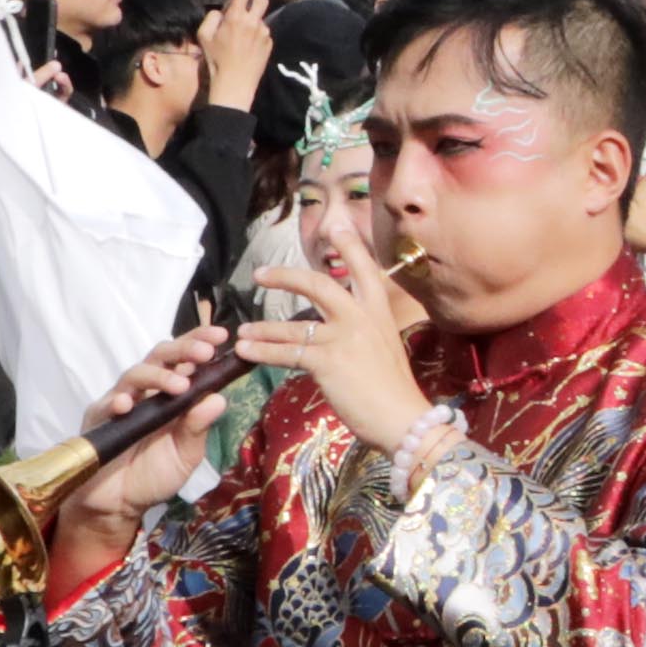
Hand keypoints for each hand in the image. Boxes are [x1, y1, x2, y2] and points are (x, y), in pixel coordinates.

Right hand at [54, 317, 248, 550]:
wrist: (120, 504)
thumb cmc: (155, 474)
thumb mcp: (186, 454)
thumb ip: (199, 428)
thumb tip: (219, 398)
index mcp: (171, 395)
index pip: (184, 360)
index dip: (199, 343)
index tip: (221, 336)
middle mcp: (147, 392)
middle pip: (160, 357)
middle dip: (183, 350)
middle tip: (204, 352)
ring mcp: (121, 401)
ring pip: (135, 374)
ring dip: (158, 376)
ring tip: (179, 386)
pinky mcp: (98, 418)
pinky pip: (105, 404)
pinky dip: (117, 401)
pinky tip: (127, 405)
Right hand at [199, 0, 273, 112]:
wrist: (234, 85)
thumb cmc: (215, 61)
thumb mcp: (203, 36)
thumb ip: (212, 18)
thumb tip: (222, 12)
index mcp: (235, 18)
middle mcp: (253, 22)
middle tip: (245, 2)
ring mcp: (264, 33)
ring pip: (259, 17)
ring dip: (251, 21)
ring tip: (238, 39)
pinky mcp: (270, 44)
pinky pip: (262, 32)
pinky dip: (255, 35)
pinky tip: (246, 49)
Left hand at [230, 197, 439, 454]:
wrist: (404, 419)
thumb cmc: (394, 391)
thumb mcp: (383, 348)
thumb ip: (361, 332)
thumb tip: (331, 330)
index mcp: (378, 311)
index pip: (364, 268)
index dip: (349, 246)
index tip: (335, 227)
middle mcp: (361, 317)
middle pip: (318, 284)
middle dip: (285, 277)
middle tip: (260, 274)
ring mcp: (344, 337)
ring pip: (293, 325)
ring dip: (262, 329)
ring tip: (241, 333)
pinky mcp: (328, 361)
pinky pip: (287, 352)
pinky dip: (262, 352)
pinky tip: (246, 352)